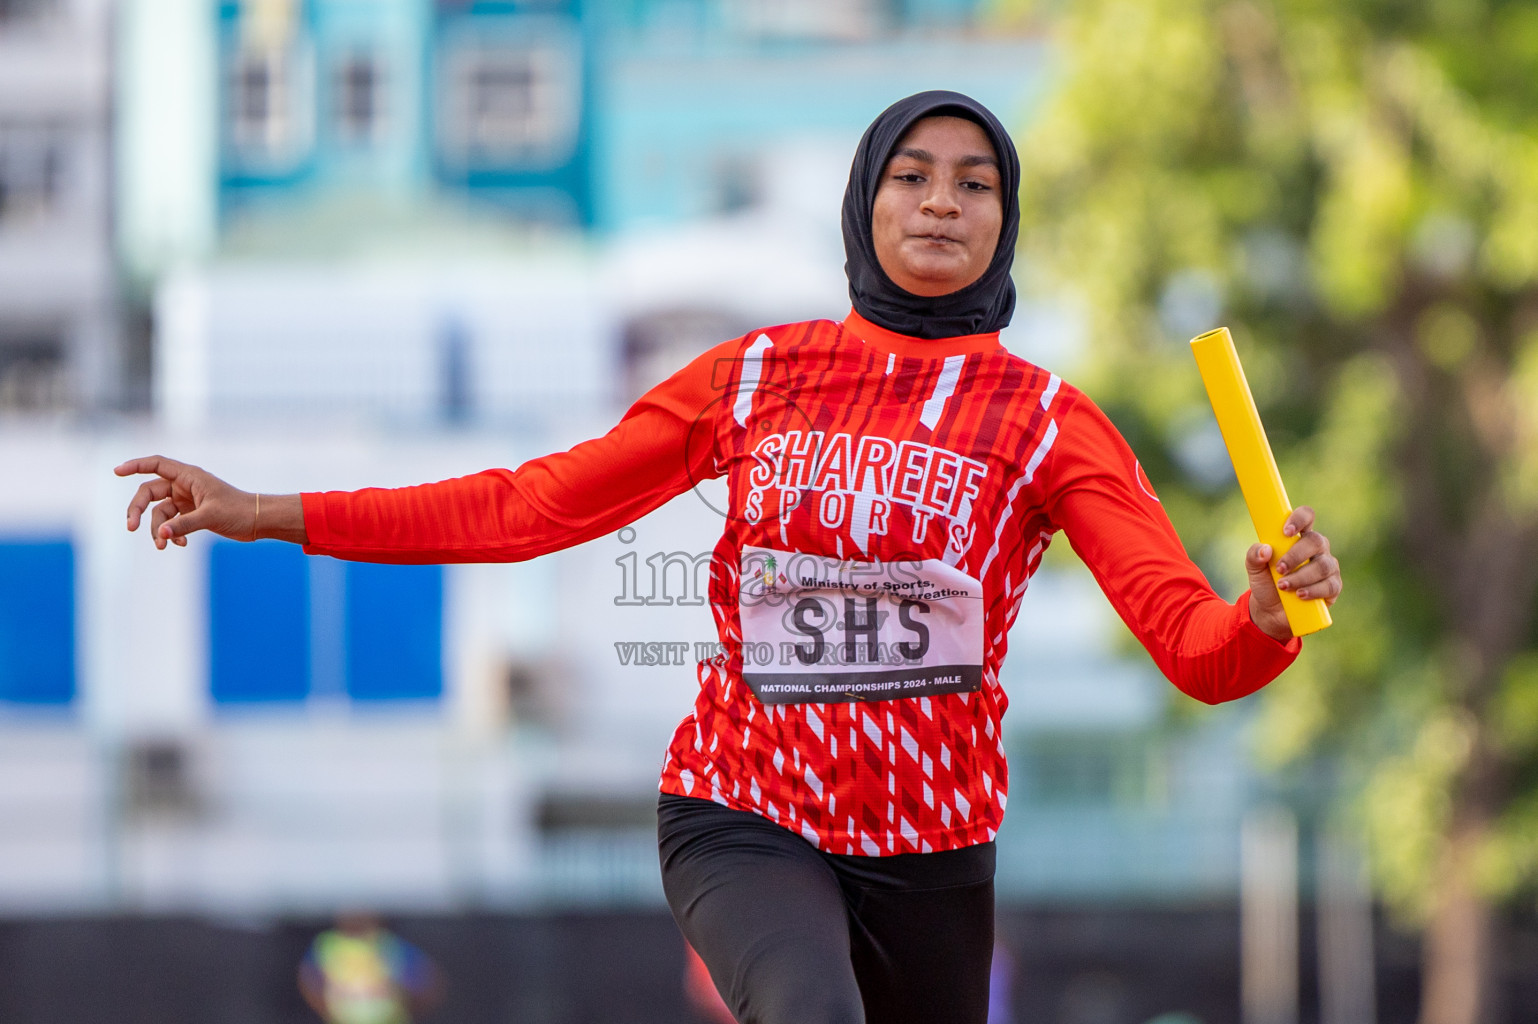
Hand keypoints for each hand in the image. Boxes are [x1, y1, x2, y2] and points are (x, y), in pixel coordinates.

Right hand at [116, 456, 259, 548]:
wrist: (257, 521)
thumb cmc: (238, 511)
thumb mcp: (210, 516)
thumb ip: (184, 525)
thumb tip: (161, 536)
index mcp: (189, 476)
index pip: (156, 464)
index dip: (135, 465)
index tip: (116, 471)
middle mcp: (184, 485)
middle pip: (149, 492)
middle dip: (138, 510)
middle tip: (130, 527)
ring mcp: (186, 500)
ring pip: (159, 512)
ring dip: (157, 529)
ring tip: (163, 546)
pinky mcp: (190, 514)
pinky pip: (170, 523)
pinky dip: (172, 534)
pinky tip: (181, 544)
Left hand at [1245, 505, 1341, 641]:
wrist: (1271, 610)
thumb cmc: (1266, 581)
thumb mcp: (1254, 568)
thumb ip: (1254, 555)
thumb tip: (1265, 550)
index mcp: (1298, 536)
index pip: (1306, 516)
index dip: (1299, 519)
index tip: (1286, 532)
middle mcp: (1317, 548)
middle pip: (1316, 541)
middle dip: (1296, 556)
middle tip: (1279, 569)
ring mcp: (1328, 566)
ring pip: (1323, 565)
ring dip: (1301, 576)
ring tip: (1283, 586)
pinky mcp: (1333, 586)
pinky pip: (1330, 585)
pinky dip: (1313, 590)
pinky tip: (1300, 595)